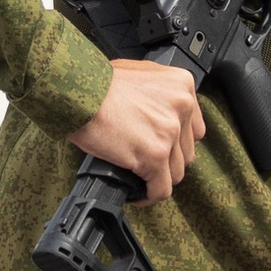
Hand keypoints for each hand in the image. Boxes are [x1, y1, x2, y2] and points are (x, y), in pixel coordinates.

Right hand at [71, 60, 205, 204]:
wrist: (78, 91)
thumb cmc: (98, 82)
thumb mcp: (140, 75)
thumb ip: (159, 95)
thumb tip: (159, 115)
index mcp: (181, 85)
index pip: (193, 127)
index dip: (176, 143)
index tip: (162, 149)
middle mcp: (182, 106)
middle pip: (186, 151)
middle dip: (166, 161)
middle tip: (146, 163)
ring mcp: (170, 131)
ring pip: (175, 172)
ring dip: (157, 178)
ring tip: (139, 178)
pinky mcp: (155, 155)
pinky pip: (160, 189)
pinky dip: (148, 195)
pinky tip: (136, 194)